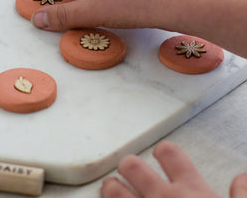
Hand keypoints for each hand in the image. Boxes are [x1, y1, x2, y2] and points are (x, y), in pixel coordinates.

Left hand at [101, 141, 246, 197]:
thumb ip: (242, 197)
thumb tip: (242, 179)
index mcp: (192, 191)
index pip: (170, 154)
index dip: (164, 152)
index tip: (162, 156)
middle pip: (132, 166)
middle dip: (129, 167)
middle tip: (131, 172)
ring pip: (113, 190)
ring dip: (112, 190)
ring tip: (113, 190)